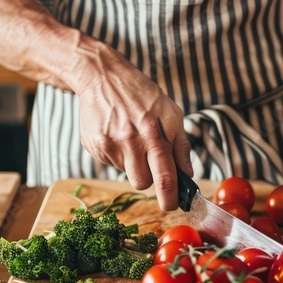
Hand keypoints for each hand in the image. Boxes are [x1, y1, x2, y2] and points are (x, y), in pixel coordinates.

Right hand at [74, 43, 192, 210]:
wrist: (103, 76)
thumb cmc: (142, 94)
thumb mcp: (171, 113)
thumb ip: (181, 146)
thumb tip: (188, 173)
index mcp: (154, 134)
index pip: (165, 178)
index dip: (170, 198)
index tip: (173, 205)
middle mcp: (131, 141)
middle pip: (142, 184)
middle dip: (150, 181)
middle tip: (151, 168)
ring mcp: (110, 144)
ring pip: (126, 174)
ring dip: (133, 165)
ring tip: (133, 141)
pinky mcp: (94, 145)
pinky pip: (111, 163)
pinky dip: (118, 155)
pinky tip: (118, 134)